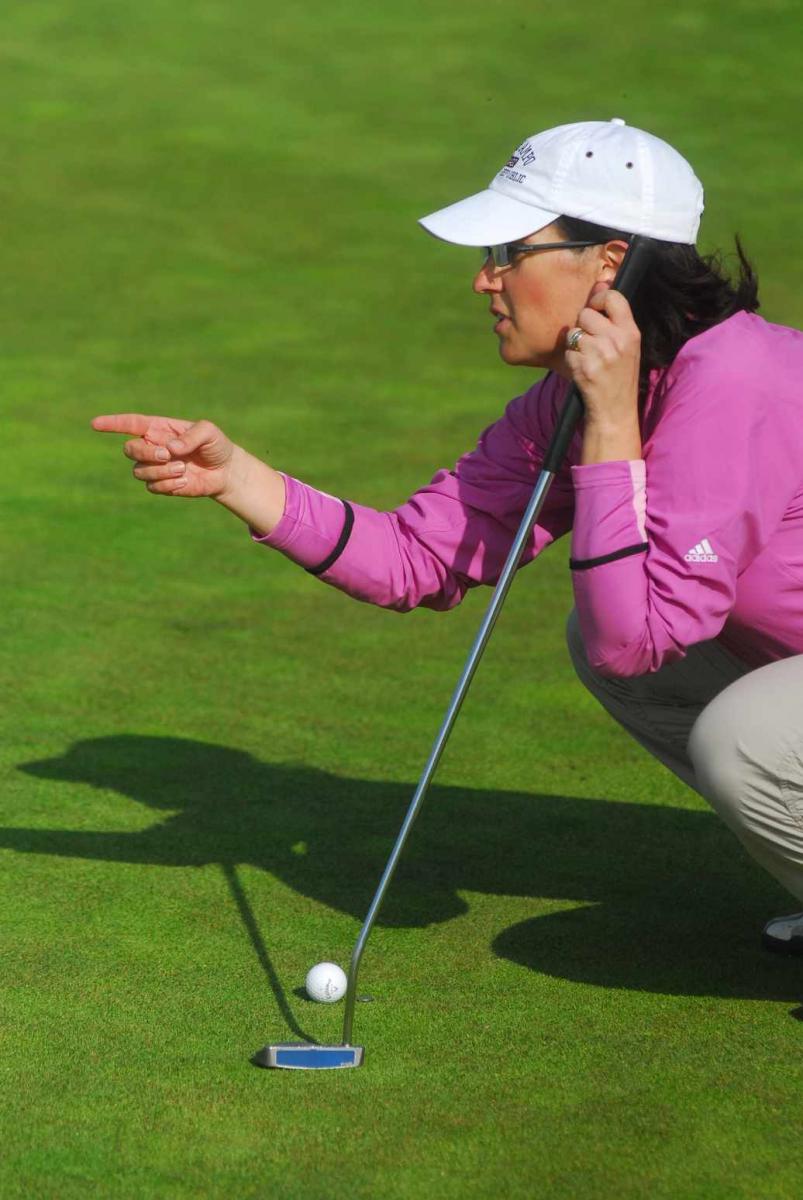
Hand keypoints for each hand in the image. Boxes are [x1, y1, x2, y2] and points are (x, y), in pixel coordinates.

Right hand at [91, 413, 234, 497]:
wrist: (225, 471)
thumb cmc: (215, 445)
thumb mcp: (208, 433)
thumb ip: (190, 436)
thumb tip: (169, 448)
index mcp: (159, 428)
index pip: (130, 424)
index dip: (112, 424)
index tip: (95, 424)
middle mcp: (152, 447)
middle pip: (130, 449)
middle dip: (146, 453)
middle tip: (167, 456)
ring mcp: (155, 466)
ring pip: (139, 471)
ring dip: (160, 471)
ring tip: (182, 469)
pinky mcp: (161, 484)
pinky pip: (152, 487)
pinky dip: (167, 485)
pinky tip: (184, 482)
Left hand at [564, 286, 640, 430]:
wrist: (615, 409)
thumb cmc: (620, 375)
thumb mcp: (627, 345)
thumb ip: (615, 318)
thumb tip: (600, 283)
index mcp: (631, 332)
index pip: (613, 297)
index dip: (599, 297)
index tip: (595, 307)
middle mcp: (617, 340)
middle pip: (586, 314)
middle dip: (584, 326)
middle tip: (593, 342)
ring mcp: (600, 354)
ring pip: (574, 332)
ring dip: (576, 344)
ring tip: (589, 357)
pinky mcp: (584, 366)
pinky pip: (568, 350)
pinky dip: (572, 359)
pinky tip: (584, 369)